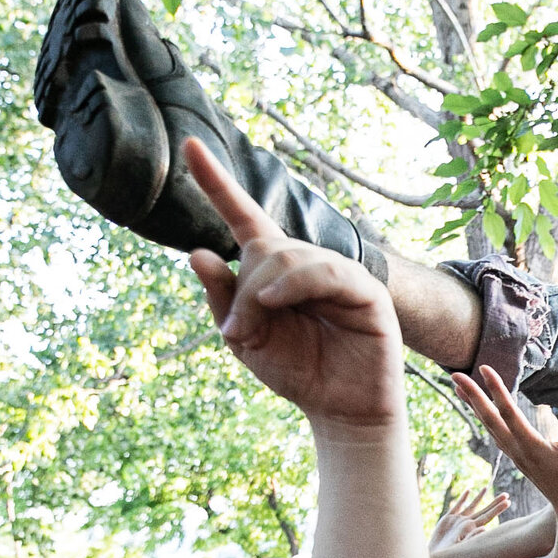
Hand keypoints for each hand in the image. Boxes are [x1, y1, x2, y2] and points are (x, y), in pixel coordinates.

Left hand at [183, 137, 402, 426]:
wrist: (340, 411)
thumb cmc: (298, 372)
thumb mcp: (246, 338)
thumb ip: (223, 298)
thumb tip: (197, 252)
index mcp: (277, 271)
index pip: (245, 217)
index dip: (217, 183)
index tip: (191, 146)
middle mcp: (309, 265)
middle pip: (263, 246)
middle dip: (242, 287)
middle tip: (235, 332)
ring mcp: (340, 275)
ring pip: (290, 257)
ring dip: (261, 292)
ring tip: (252, 331)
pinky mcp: (366, 292)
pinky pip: (325, 273)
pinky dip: (294, 284)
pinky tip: (275, 302)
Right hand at [430, 484, 510, 551]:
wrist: (435, 555)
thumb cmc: (448, 553)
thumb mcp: (461, 546)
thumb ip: (472, 537)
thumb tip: (485, 529)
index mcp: (471, 528)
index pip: (488, 516)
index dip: (498, 509)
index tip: (508, 502)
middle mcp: (467, 522)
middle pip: (484, 510)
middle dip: (495, 502)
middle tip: (506, 495)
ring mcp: (458, 520)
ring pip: (471, 506)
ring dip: (479, 497)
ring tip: (486, 488)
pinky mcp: (448, 518)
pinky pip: (457, 506)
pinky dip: (463, 498)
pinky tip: (469, 491)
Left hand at [453, 367, 557, 517]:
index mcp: (531, 446)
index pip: (508, 413)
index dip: (496, 390)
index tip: (484, 369)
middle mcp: (517, 450)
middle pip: (489, 419)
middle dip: (472, 396)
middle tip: (455, 374)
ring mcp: (515, 455)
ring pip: (488, 426)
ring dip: (473, 406)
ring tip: (459, 388)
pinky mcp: (517, 458)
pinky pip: (494, 434)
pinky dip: (484, 418)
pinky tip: (480, 411)